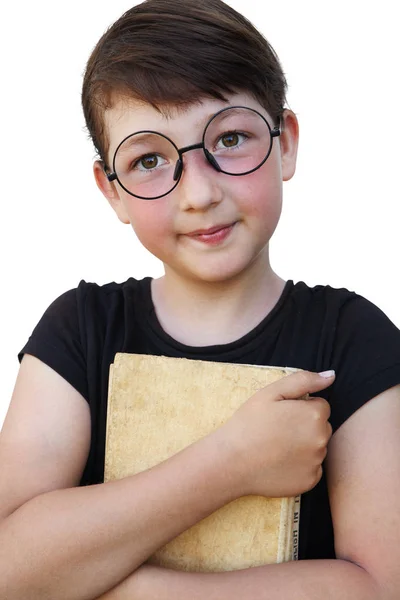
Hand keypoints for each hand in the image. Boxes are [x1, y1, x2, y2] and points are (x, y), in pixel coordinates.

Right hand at [217, 370, 334, 497]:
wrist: (231, 462)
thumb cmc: (249, 423)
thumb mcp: (271, 392)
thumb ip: (304, 380)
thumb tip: (331, 376)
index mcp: (314, 415)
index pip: (320, 406)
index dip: (300, 407)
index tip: (281, 414)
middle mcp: (322, 439)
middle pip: (321, 427)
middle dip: (304, 426)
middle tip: (277, 430)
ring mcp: (317, 462)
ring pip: (316, 447)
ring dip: (303, 445)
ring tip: (275, 447)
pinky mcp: (310, 481)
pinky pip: (311, 468)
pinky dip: (299, 465)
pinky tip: (279, 462)